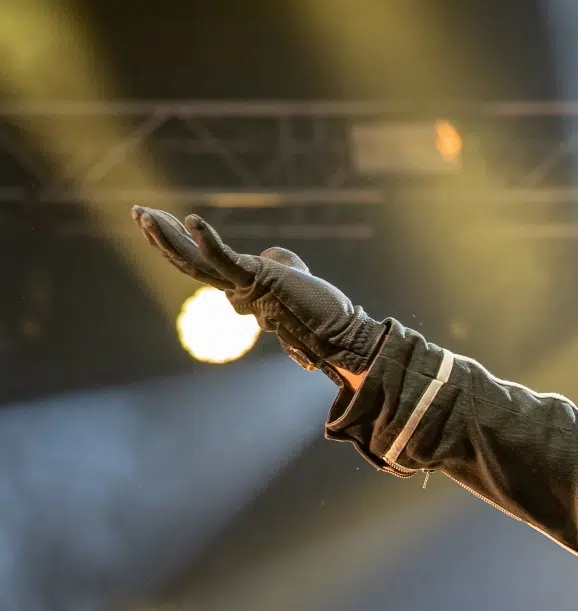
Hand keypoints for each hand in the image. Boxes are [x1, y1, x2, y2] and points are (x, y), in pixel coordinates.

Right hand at [132, 206, 386, 381]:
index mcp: (239, 289)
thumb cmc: (321, 308)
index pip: (199, 262)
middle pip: (187, 261)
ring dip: (167, 237)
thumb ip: (279, 263)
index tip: (160, 219)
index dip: (178, 241)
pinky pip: (225, 259)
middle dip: (161, 236)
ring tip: (144, 215)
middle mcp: (235, 291)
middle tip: (137, 212)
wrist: (340, 333)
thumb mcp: (294, 274)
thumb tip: (276, 258)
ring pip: (194, 262)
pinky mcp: (257, 281)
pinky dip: (208, 240)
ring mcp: (244, 287)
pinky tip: (191, 219)